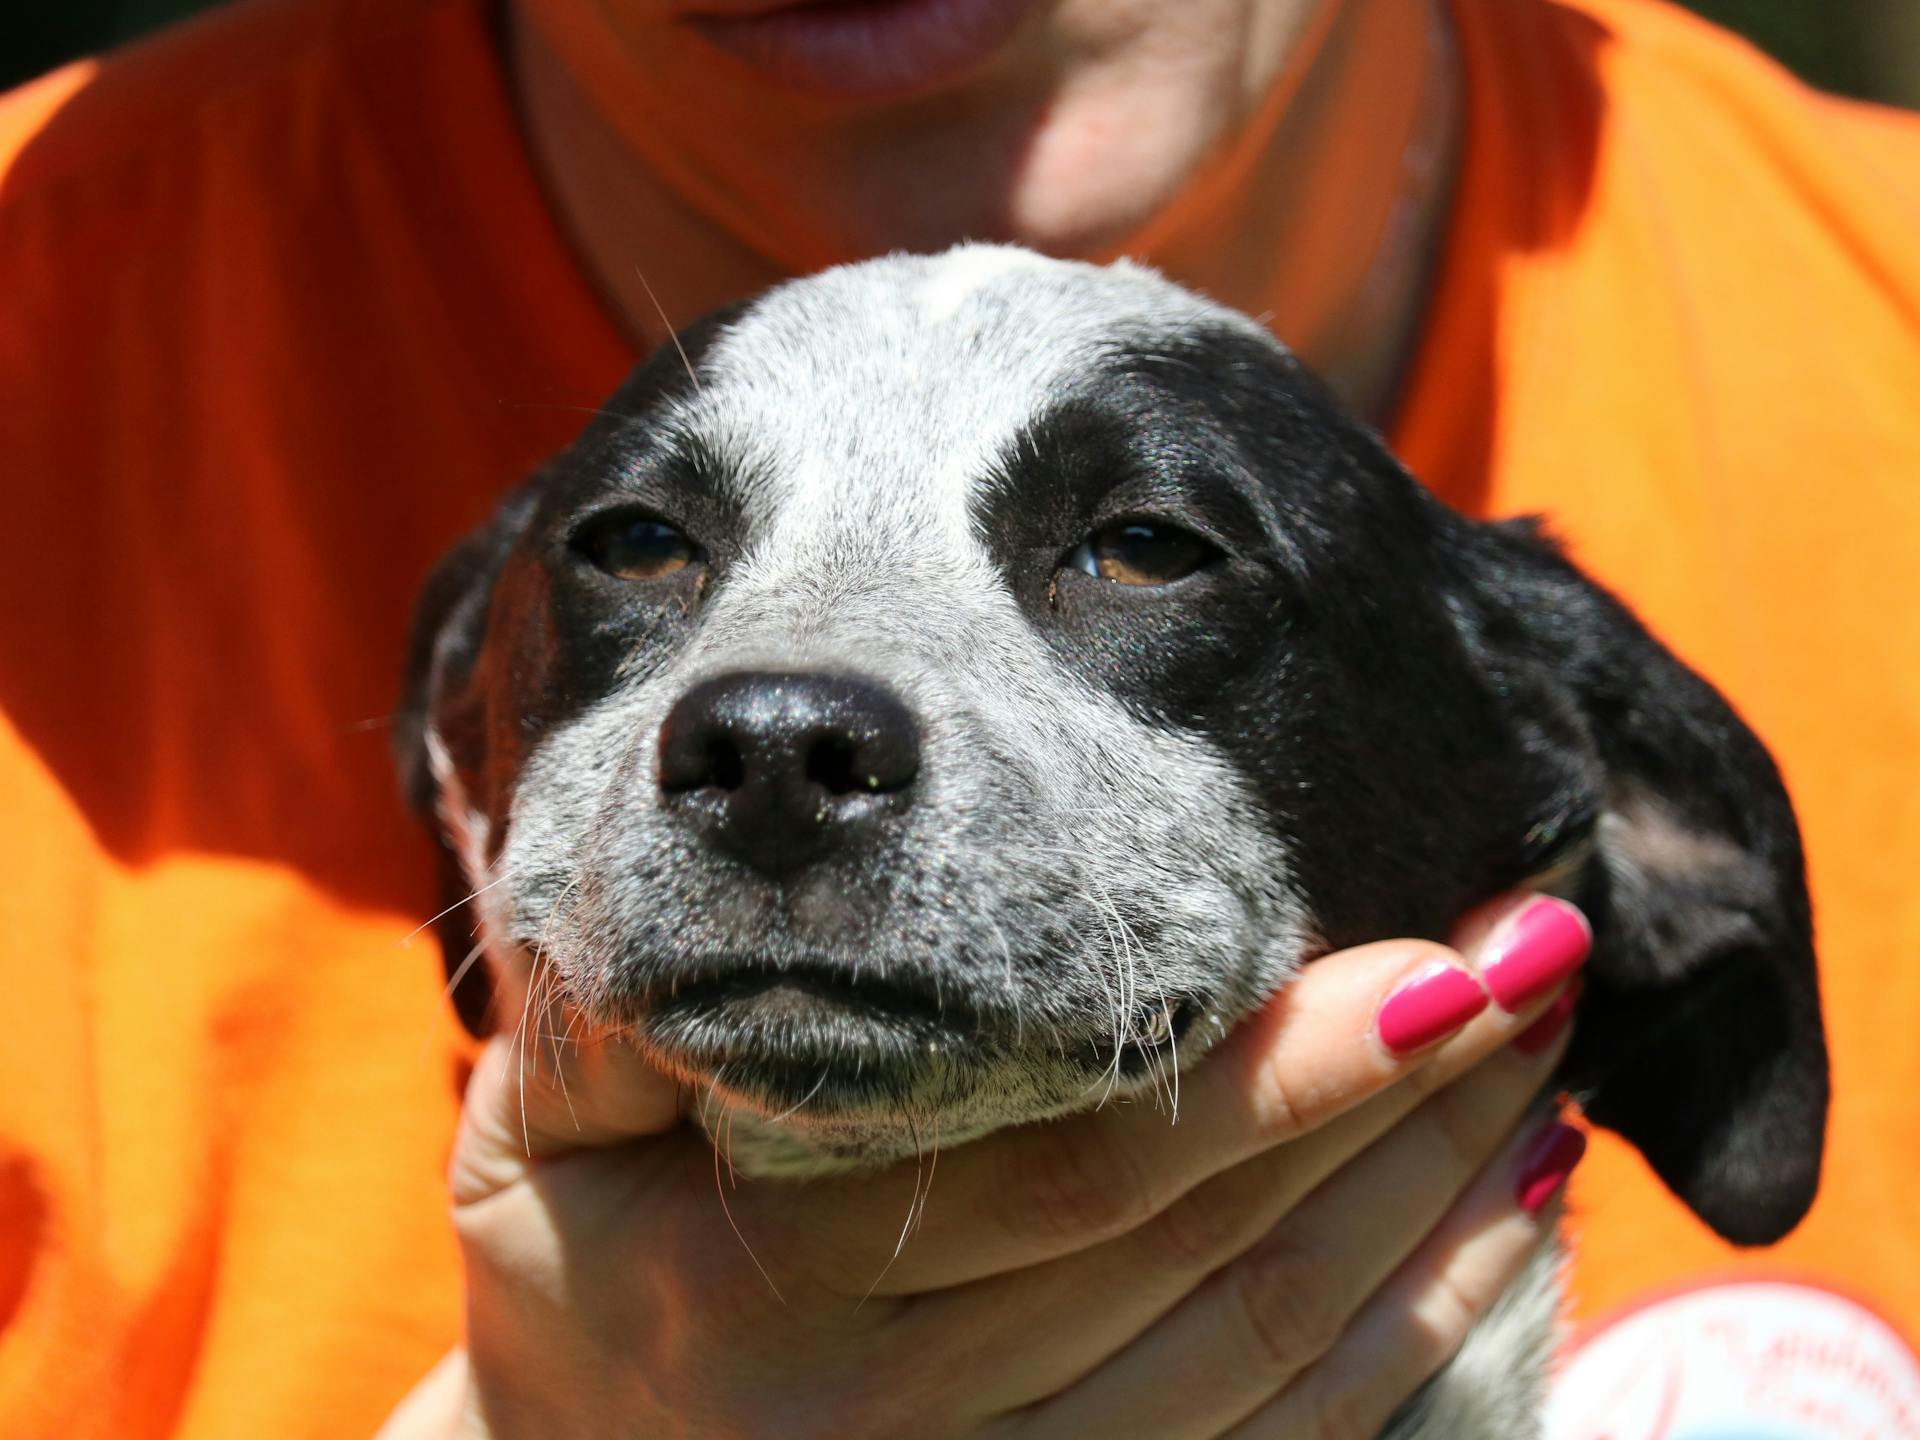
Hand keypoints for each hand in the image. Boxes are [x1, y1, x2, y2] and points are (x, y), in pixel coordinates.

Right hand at [378, 894, 1588, 1438]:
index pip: (1076, 1165)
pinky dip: (1412, 1345)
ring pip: (1279, 1365)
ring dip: (1437, 1215)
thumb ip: (619, 1015)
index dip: (1273, 1072)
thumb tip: (750, 854)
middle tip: (1539, 959)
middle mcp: (907, 1426)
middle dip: (1405, 1106)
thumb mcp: (534, 1134)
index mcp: (780, 1292)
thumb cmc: (569, 1268)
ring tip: (1546, 1072)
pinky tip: (1497, 1227)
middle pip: (1222, 1258)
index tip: (1429, 961)